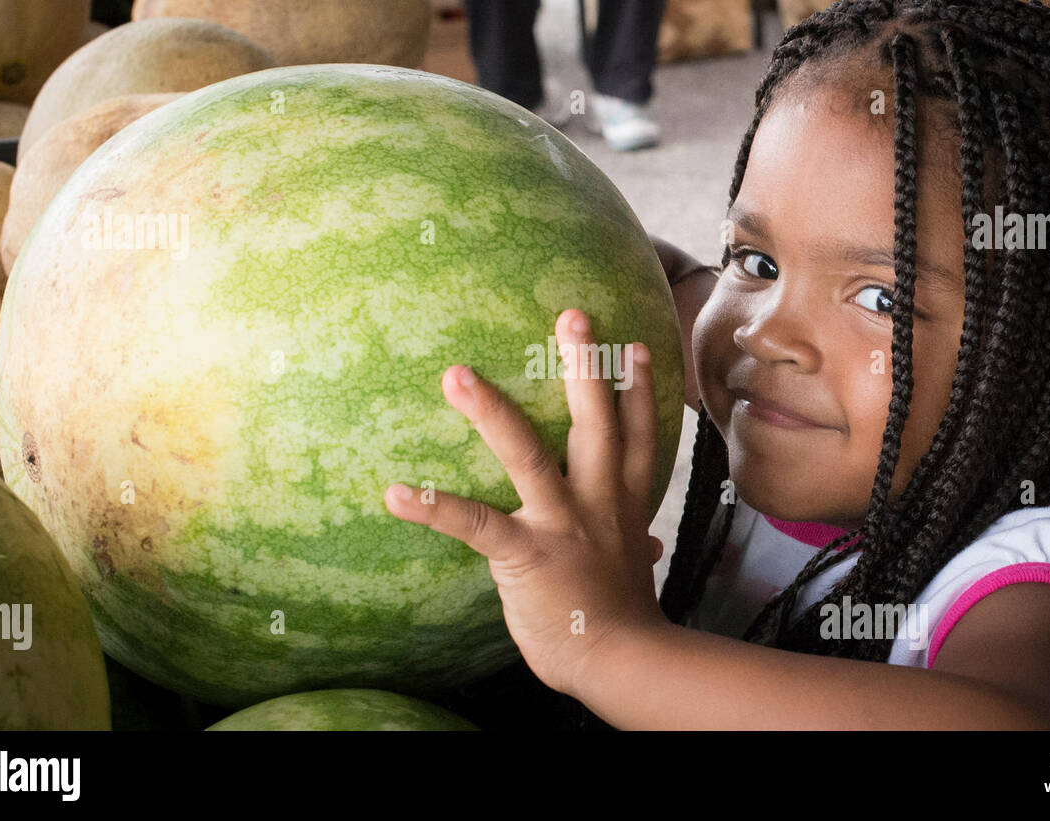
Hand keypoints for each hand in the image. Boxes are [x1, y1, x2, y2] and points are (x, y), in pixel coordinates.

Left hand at [383, 308, 670, 697]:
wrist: (620, 661)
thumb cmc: (621, 617)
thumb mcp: (636, 570)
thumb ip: (639, 545)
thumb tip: (653, 545)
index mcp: (625, 503)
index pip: (637, 435)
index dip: (634, 388)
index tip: (629, 345)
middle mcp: (599, 502)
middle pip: (596, 424)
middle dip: (584, 368)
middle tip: (570, 315)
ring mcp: (563, 524)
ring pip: (528, 456)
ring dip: (492, 413)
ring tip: (456, 375)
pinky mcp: (526, 554)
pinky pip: (475, 525)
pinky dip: (435, 507)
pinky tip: (396, 492)